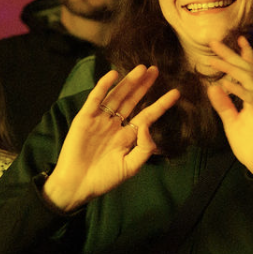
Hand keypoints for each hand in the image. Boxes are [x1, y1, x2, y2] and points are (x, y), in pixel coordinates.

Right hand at [42, 66, 179, 211]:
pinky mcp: (85, 118)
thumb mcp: (130, 167)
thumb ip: (144, 148)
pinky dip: (103, 86)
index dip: (161, 104)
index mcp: (128, 137)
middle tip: (156, 69)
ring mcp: (100, 120)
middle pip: (133, 101)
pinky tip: (113, 75)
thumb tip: (148, 126)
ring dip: (129, 82)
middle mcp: (116, 125)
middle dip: (144, 86)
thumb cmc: (104, 179)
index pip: (148, 116)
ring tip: (142, 69)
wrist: (77, 185)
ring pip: (117, 96)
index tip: (175, 93)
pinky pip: (96, 99)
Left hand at [205, 36, 252, 177]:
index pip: (245, 71)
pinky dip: (238, 90)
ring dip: (231, 68)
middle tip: (213, 42)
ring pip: (249, 79)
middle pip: (246, 69)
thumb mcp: (232, 122)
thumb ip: (223, 105)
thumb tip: (212, 86)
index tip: (222, 42)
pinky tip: (224, 83)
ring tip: (214, 60)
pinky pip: (252, 98)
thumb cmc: (251, 144)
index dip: (237, 54)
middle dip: (230, 54)